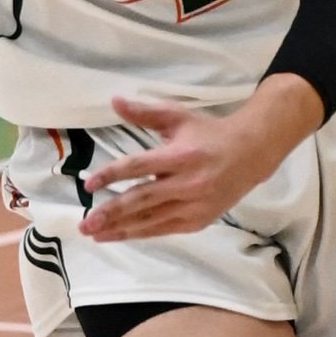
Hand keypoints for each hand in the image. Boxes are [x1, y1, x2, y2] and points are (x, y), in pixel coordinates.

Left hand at [80, 94, 280, 241]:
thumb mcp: (178, 117)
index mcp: (180, 156)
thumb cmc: (209, 133)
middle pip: (141, 200)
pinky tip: (119, 235)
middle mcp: (188, 184)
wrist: (251, 153)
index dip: (111, 175)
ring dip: (120, 229)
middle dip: (110, 213)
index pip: (138, 167)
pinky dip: (140, 233)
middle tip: (84, 222)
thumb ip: (144, 112)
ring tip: (93, 233)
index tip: (88, 184)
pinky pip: (163, 229)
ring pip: (150, 220)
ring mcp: (194, 206)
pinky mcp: (199, 220)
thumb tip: (114, 101)